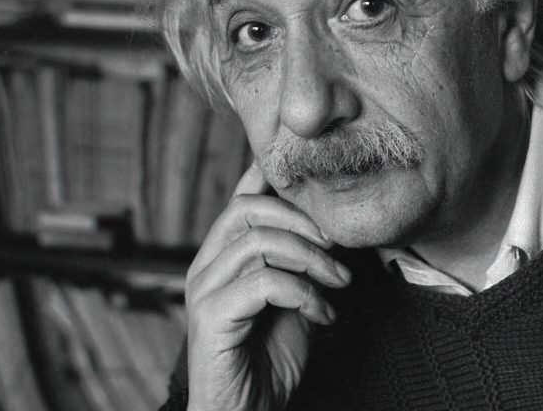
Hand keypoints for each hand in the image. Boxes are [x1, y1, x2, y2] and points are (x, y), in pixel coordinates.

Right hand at [184, 163, 351, 410]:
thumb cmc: (267, 362)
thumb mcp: (292, 302)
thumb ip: (298, 264)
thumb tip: (330, 227)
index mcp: (221, 257)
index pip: (240, 199)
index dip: (273, 179)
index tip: (317, 185)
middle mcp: (205, 266)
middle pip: (246, 209)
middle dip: (301, 220)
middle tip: (337, 245)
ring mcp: (204, 290)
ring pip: (258, 243)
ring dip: (311, 259)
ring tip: (339, 283)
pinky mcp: (211, 317)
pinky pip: (264, 284)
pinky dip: (304, 294)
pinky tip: (324, 315)